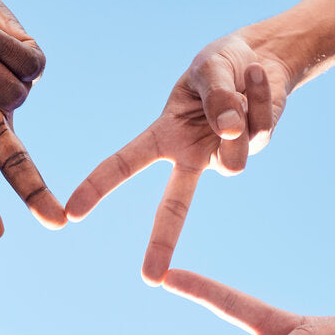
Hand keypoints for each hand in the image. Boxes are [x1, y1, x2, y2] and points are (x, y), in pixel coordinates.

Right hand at [66, 33, 291, 284]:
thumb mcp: (209, 69)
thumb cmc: (223, 63)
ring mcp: (223, 156)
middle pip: (174, 205)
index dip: (98, 186)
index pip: (125, 164)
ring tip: (239, 78)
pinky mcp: (255, 147)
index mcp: (164, 137)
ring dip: (236, 111)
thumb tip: (230, 133)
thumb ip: (217, 98)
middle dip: (162, 240)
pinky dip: (257, 94)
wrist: (263, 55)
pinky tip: (255, 75)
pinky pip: (258, 128)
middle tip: (149, 279)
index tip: (71, 214)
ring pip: (232, 158)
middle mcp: (190, 155)